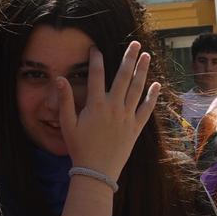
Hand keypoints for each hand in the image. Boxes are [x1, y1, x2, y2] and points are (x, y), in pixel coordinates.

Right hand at [60, 41, 159, 181]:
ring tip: (147, 56)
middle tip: (135, 44)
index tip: (96, 48)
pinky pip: (146, 109)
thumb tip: (60, 78)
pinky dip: (152, 96)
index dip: (96, 60)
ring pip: (137, 89)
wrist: (96, 171)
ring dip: (142, 71)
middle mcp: (113, 107)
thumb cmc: (79, 148)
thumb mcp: (67, 124)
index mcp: (95, 105)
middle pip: (123, 77)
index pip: (96, 75)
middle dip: (129, 58)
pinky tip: (156, 85)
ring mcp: (126, 117)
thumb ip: (65, 100)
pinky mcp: (135, 128)